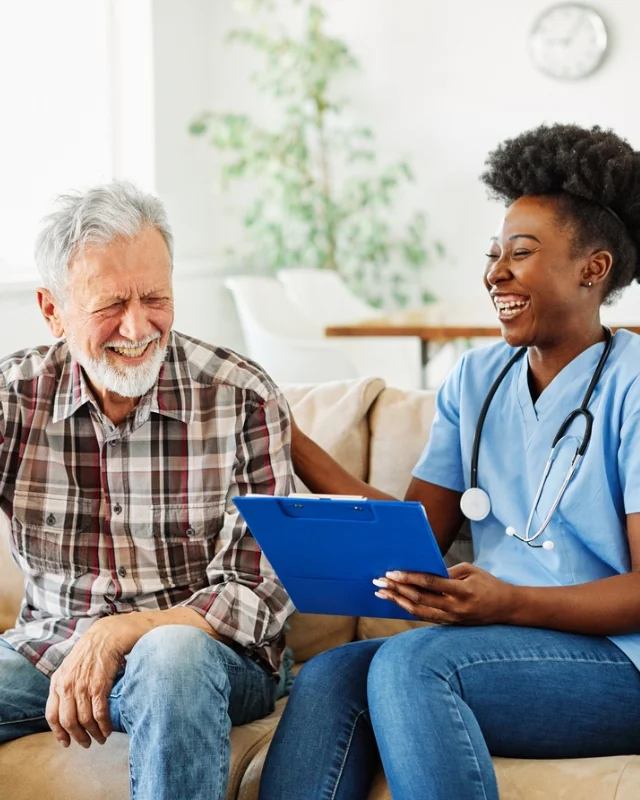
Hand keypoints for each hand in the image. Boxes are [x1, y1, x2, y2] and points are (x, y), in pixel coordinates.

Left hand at [46, 617, 128, 748]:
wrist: (109, 634)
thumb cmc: (92, 650)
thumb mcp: (71, 666)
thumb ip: (65, 684)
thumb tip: (66, 707)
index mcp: (57, 681)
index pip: (52, 715)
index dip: (59, 733)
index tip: (67, 742)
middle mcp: (67, 685)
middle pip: (68, 721)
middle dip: (78, 736)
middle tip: (87, 743)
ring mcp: (82, 686)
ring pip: (84, 720)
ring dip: (93, 733)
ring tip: (101, 738)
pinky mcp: (99, 685)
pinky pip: (99, 713)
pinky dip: (104, 725)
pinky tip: (108, 729)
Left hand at [373, 562, 519, 625]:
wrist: (506, 608)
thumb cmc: (488, 584)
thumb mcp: (471, 570)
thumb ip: (447, 571)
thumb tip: (423, 572)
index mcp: (462, 591)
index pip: (430, 583)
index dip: (409, 578)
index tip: (392, 573)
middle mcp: (455, 608)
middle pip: (419, 599)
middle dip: (397, 590)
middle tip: (379, 582)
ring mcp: (452, 619)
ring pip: (419, 612)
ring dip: (398, 602)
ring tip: (382, 594)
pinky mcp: (450, 624)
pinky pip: (425, 617)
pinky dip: (409, 609)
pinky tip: (397, 602)